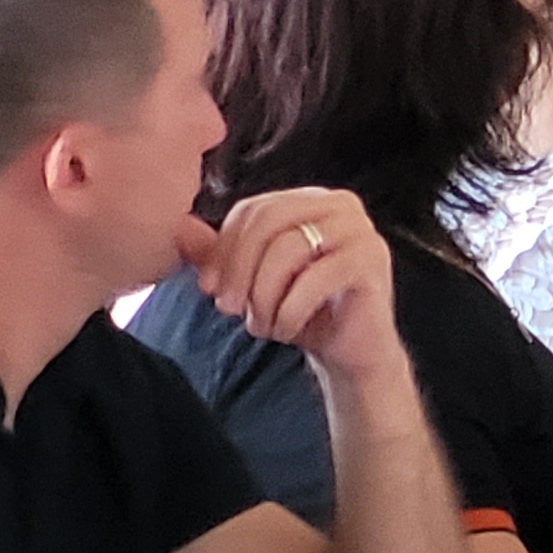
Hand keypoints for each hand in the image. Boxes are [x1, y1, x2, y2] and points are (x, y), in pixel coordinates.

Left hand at [186, 188, 405, 385]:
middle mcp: (340, 206)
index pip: (253, 209)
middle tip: (227, 309)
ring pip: (289, 249)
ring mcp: (361, 230)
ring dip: (264, 296)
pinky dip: (290, 311)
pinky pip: (316, 279)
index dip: (223, 248)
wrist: (347, 351)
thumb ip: (219, 254)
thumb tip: (179, 230)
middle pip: (269, 221)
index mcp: (310, 201)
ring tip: (262, 326)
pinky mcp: (372, 260)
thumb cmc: (301, 311)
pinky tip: (286, 330)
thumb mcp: (251, 281)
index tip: (209, 288)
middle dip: (239, 269)